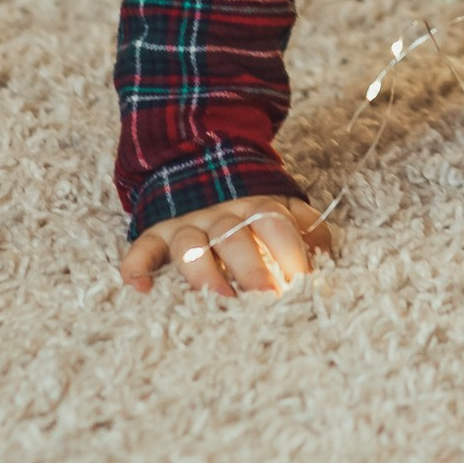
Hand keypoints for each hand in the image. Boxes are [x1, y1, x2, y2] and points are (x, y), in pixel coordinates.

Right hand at [119, 195, 333, 298]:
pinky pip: (142, 249)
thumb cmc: (250, 205)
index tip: (302, 282)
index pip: (276, 225)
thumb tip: (326, 252)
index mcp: (256, 205)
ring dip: (204, 272)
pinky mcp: (157, 234)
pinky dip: (137, 267)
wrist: (200, 163)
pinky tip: (141, 290)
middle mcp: (221, 214)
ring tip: (219, 299)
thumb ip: (307, 225)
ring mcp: (187, 223)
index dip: (290, 251)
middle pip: (236, 238)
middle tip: (267, 296)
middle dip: (252, 268)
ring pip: (191, 245)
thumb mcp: (282, 205)